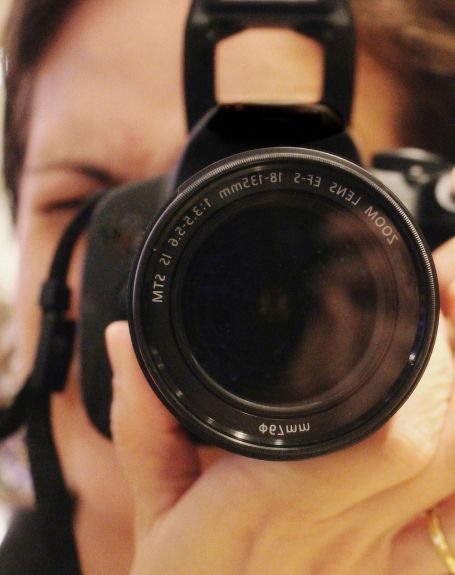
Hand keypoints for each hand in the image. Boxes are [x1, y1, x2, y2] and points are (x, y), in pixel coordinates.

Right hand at [106, 180, 454, 573]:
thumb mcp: (151, 505)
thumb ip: (142, 417)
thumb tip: (125, 339)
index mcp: (273, 509)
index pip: (387, 438)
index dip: (414, 368)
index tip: (391, 313)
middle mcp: (339, 536)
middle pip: (438, 439)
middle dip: (441, 364)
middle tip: (416, 317)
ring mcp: (376, 558)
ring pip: (454, 470)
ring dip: (452, 403)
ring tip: (428, 352)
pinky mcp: (395, 569)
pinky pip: (454, 518)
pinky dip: (454, 460)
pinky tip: (440, 418)